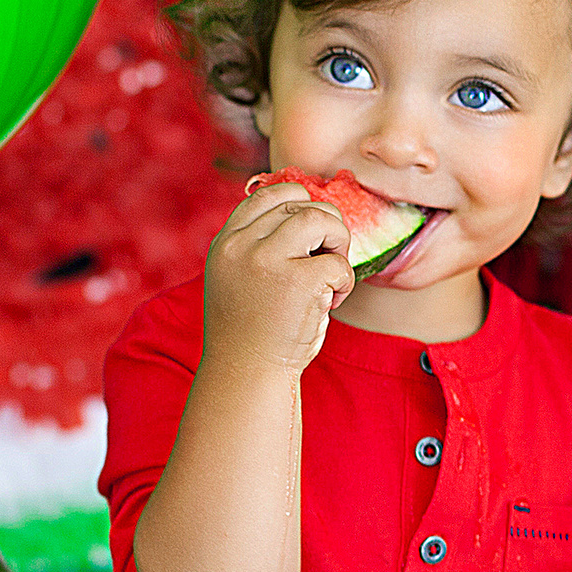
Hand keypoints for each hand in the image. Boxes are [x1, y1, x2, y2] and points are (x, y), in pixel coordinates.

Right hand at [201, 177, 355, 376]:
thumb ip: (257, 246)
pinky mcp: (298, 280)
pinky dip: (345, 281)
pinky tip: (332, 302)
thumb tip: (306, 212)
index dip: (298, 205)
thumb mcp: (238, 279)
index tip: (310, 235)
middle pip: (300, 203)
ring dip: (339, 242)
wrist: (245, 376)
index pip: (267, 195)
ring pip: (321, 218)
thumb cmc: (251, 333)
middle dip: (325, 227)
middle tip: (327, 260)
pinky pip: (338, 262)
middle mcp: (241, 245)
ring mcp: (267, 260)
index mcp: (225, 243)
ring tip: (332, 276)